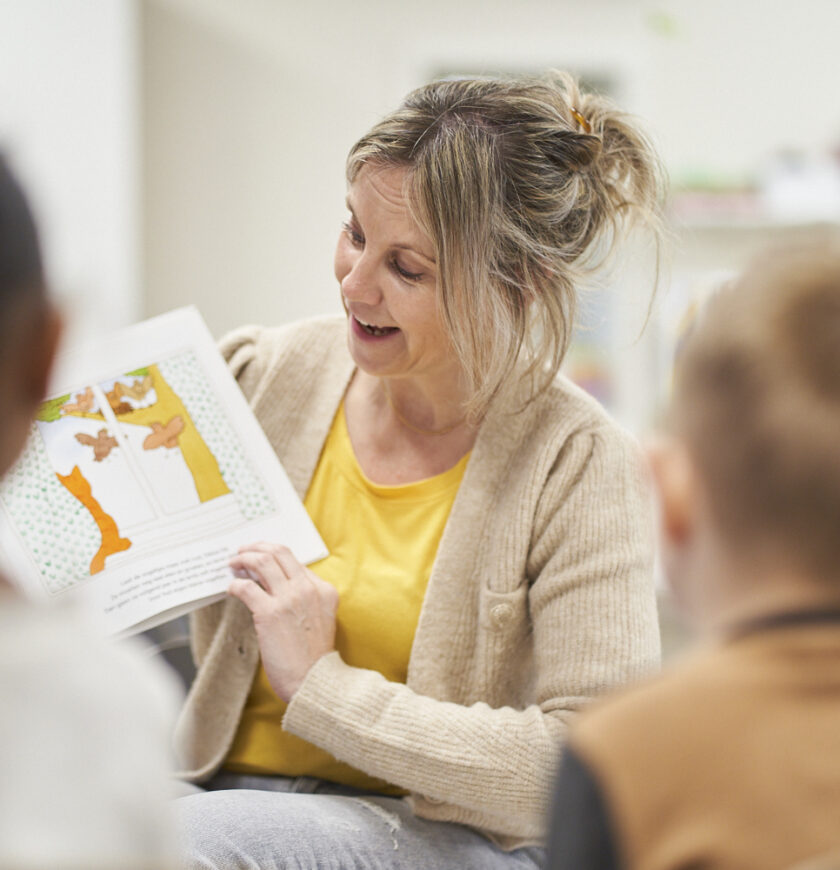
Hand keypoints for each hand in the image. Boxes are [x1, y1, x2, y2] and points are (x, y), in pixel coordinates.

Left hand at [228, 542, 338, 702]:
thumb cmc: (314, 658)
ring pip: (262, 562)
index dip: (274, 555)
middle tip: (243, 551)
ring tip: (233, 563)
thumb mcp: (321, 619)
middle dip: (257, 546)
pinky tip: (231, 588)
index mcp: (324, 590)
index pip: (295, 561)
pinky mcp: (269, 613)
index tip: (260, 558)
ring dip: (243, 558)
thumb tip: (279, 586)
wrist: (314, 681)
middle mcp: (308, 589)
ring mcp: (289, 599)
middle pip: (279, 552)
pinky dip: (235, 584)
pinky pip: (246, 587)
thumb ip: (308, 599)